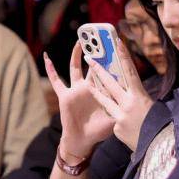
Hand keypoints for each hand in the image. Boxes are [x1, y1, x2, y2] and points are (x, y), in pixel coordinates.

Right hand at [45, 43, 115, 159]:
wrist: (83, 140)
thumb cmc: (99, 130)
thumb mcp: (113, 118)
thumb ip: (120, 109)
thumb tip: (132, 103)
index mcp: (100, 91)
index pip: (107, 72)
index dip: (111, 60)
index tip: (116, 46)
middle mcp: (88, 87)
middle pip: (92, 65)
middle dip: (95, 52)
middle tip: (98, 37)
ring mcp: (76, 90)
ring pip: (75, 68)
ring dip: (76, 55)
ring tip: (79, 41)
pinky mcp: (65, 95)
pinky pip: (56, 81)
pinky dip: (50, 70)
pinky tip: (47, 58)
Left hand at [85, 36, 153, 150]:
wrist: (159, 146)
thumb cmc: (158, 124)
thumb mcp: (150, 106)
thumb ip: (138, 98)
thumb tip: (131, 92)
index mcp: (140, 95)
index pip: (129, 72)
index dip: (123, 56)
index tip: (116, 42)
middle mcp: (128, 103)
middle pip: (110, 83)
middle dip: (98, 69)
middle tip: (89, 58)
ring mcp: (120, 115)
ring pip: (105, 99)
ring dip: (96, 90)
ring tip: (87, 83)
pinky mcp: (116, 126)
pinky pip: (114, 119)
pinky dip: (118, 120)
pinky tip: (126, 127)